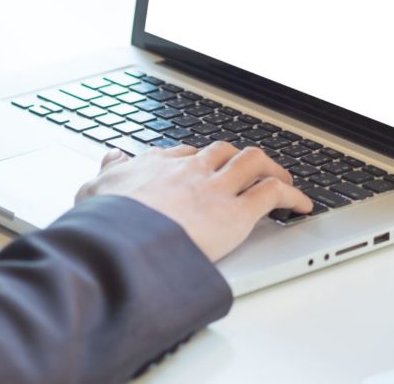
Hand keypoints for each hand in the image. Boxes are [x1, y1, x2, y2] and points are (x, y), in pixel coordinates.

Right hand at [78, 142, 313, 261]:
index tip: (207, 167)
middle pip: (223, 151)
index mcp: (156, 165)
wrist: (121, 242)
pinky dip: (292, 196)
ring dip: (272, 169)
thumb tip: (112, 158)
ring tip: (282, 180)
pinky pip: (272, 193)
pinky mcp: (235, 213)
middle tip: (249, 171)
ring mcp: (214, 188)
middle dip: (239, 159)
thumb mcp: (93, 191)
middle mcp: (190, 170)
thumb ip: (107, 173)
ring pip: (253, 162)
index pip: (186, 153)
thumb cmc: (107, 224)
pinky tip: (301, 205)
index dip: (201, 159)